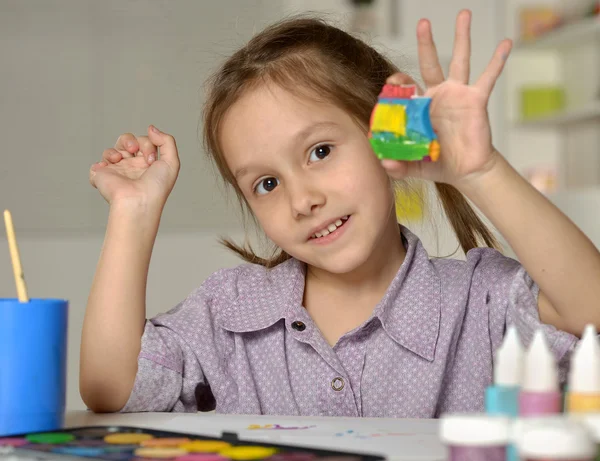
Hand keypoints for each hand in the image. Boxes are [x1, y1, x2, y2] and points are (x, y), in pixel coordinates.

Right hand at [89, 125, 179, 206]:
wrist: (138, 201)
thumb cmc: (156, 186)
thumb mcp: (171, 162)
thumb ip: (166, 141)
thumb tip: (151, 129)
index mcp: (147, 165)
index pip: (144, 142)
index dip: (147, 144)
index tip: (151, 159)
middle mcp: (132, 168)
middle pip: (126, 142)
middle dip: (129, 140)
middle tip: (133, 150)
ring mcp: (116, 173)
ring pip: (110, 151)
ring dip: (114, 150)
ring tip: (118, 159)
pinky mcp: (102, 178)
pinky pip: (96, 166)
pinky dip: (99, 166)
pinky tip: (107, 170)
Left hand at [381, 10, 511, 189]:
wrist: (466, 171)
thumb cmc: (438, 163)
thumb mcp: (413, 165)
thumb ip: (397, 165)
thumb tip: (384, 163)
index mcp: (420, 106)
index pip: (406, 85)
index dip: (398, 83)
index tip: (390, 84)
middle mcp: (438, 94)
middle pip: (430, 62)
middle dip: (426, 42)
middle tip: (423, 22)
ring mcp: (458, 94)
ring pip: (460, 59)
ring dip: (462, 36)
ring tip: (464, 14)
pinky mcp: (476, 100)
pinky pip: (488, 76)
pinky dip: (498, 60)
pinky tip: (506, 43)